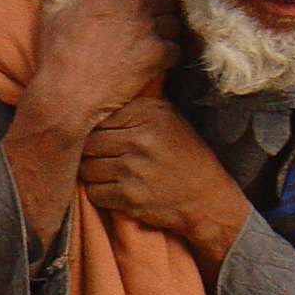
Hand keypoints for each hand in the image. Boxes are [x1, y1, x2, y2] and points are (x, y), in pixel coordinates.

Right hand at [27, 0, 181, 132]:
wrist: (66, 93)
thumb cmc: (57, 53)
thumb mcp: (51, 16)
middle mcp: (132, 4)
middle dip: (160, 8)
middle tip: (148, 21)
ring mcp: (146, 29)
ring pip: (174, 22)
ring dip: (166, 31)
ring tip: (151, 42)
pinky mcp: (156, 55)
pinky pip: (175, 48)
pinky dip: (168, 55)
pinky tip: (154, 61)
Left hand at [78, 99, 249, 269]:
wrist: (208, 200)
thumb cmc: (185, 155)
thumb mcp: (169, 117)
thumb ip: (136, 105)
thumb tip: (94, 94)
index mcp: (148, 113)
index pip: (98, 117)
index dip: (95, 129)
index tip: (105, 137)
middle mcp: (140, 138)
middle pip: (88, 143)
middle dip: (91, 152)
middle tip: (102, 158)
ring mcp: (133, 169)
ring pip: (86, 168)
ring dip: (93, 174)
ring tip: (109, 173)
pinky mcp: (129, 197)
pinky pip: (94, 193)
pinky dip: (100, 194)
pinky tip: (116, 190)